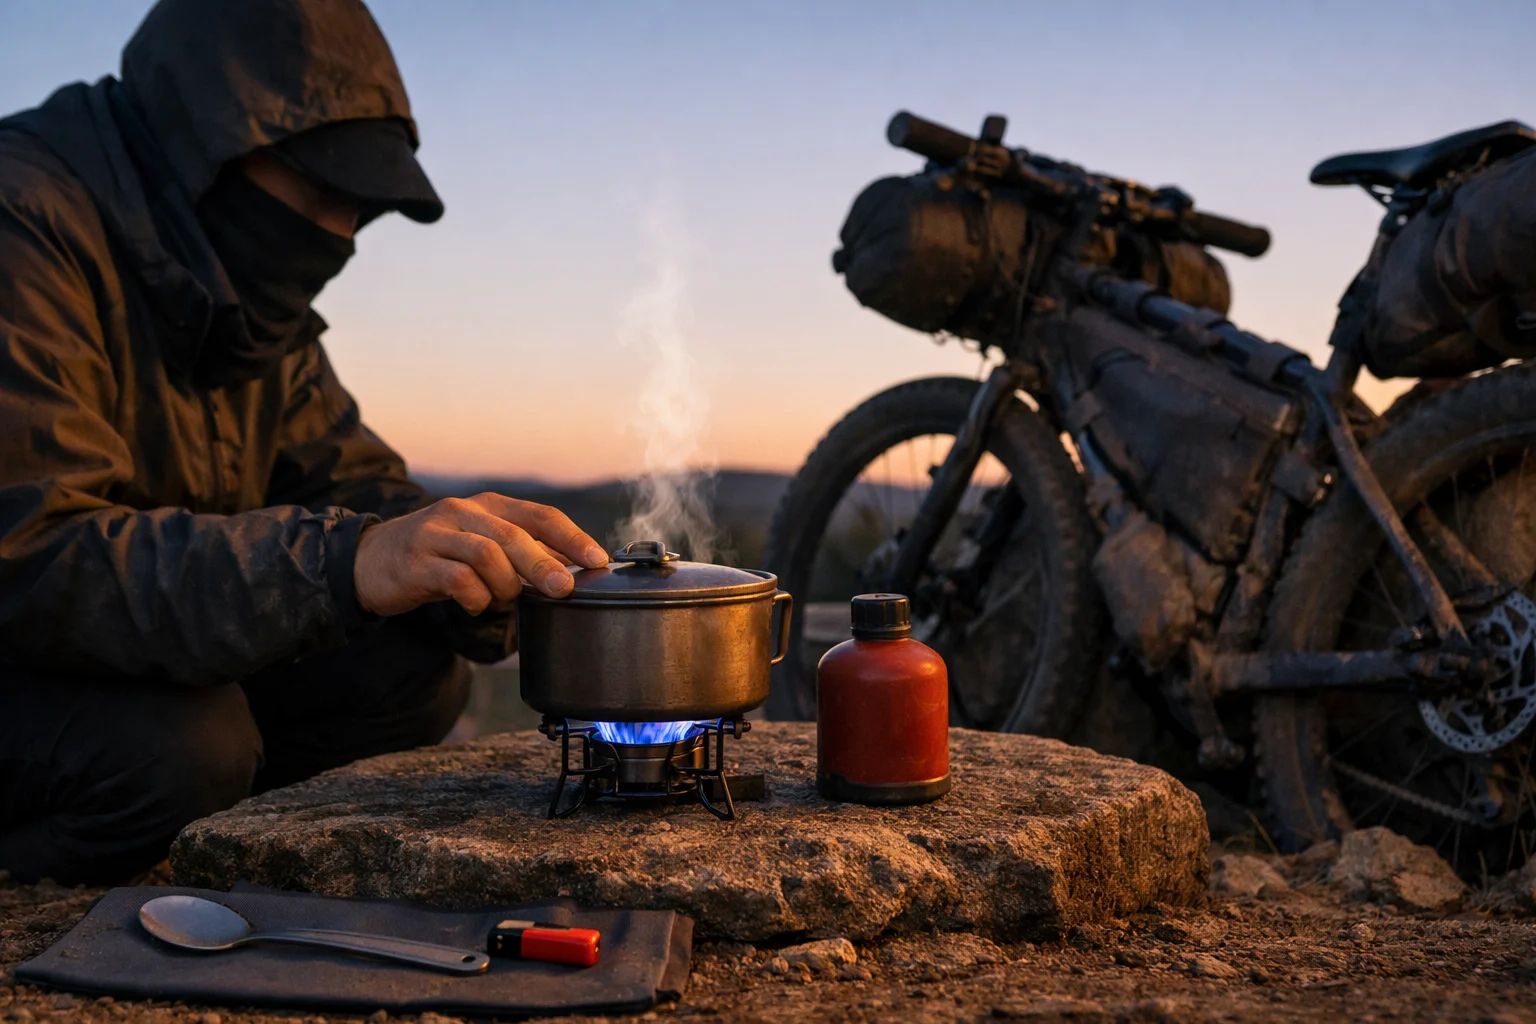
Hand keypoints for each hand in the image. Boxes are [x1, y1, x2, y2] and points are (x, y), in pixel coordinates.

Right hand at [352, 493, 607, 616]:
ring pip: (487, 554)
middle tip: (565, 589)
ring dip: (505, 585)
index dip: (572, 537)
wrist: (369, 561)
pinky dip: (475, 598)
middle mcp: (464, 513)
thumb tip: (568, 572)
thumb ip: (519, 555)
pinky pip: (457, 580)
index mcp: (489, 506)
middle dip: (545, 564)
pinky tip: (476, 605)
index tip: (598, 560)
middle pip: (515, 535)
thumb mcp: (480, 546)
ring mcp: (437, 534)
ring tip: (504, 600)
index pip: (540, 515)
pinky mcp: (416, 562)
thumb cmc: (438, 556)